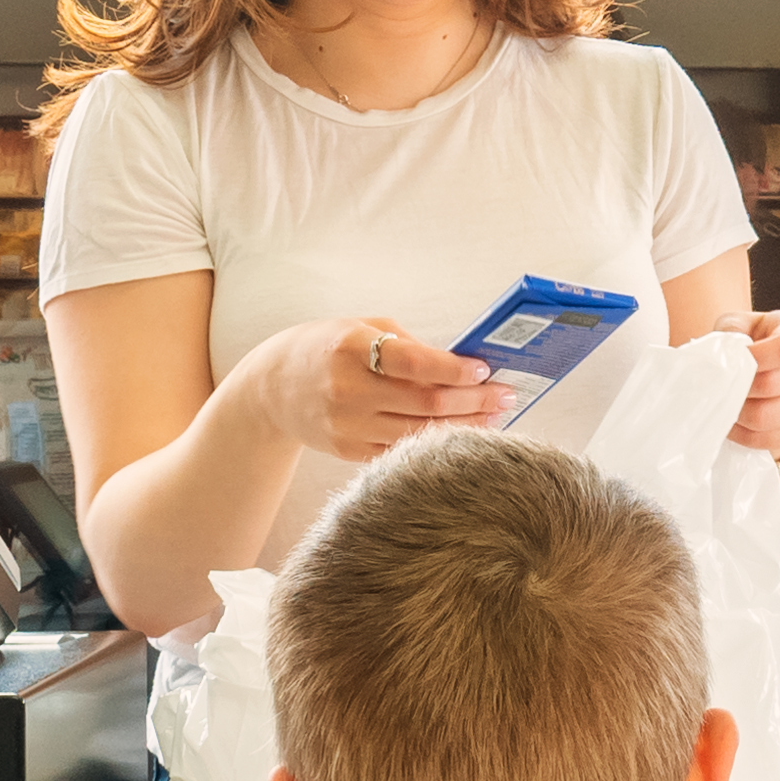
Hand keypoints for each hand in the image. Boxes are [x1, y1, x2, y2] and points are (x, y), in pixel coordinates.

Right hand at [254, 317, 505, 463]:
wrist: (272, 387)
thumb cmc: (327, 348)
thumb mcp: (362, 329)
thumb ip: (408, 345)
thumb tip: (463, 365)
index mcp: (352, 348)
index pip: (414, 362)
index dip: (455, 369)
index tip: (486, 369)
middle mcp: (348, 390)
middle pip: (425, 404)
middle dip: (474, 401)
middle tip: (507, 395)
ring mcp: (347, 426)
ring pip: (419, 434)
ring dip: (464, 427)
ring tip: (494, 417)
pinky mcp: (349, 451)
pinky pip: (402, 451)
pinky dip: (436, 445)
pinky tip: (462, 435)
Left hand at [726, 307, 779, 464]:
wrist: (770, 376)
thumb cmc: (751, 344)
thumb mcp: (739, 325)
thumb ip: (730, 330)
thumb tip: (725, 353)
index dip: (754, 357)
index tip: (732, 360)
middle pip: (771, 385)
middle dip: (737, 388)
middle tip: (718, 387)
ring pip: (764, 417)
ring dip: (736, 413)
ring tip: (723, 404)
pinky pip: (765, 439)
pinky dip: (740, 434)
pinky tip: (732, 421)